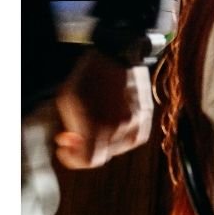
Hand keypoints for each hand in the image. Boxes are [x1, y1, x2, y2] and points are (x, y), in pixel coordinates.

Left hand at [53, 51, 152, 169]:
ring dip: (105, 141)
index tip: (66, 144)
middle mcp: (121, 128)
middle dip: (86, 146)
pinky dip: (123, 136)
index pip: (88, 161)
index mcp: (99, 126)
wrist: (119, 53)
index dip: (73, 158)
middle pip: (101, 156)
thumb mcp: (68, 100)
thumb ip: (70, 127)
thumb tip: (74, 141)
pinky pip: (134, 138)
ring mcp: (137, 122)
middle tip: (78, 130)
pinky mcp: (147, 116)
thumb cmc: (89, 75)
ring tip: (98, 120)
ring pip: (118, 148)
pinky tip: (114, 121)